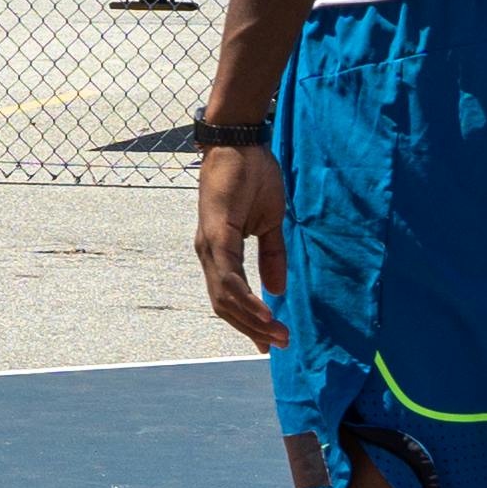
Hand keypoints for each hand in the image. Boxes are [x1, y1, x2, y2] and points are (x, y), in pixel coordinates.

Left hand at [194, 140, 288, 349]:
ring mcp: (209, 244)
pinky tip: (265, 312)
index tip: (269, 341)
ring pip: (225, 296)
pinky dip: (245, 297)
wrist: (240, 142)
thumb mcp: (269, 223)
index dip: (247, 321)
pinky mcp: (216, 233)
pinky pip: (229, 274)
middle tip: (278, 345)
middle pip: (224, 305)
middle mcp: (208, 252)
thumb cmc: (253, 177)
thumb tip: (277, 289)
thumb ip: (272, 256)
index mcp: (219, 250)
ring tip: (276, 334)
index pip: (228, 297)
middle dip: (251, 329)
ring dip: (251, 320)